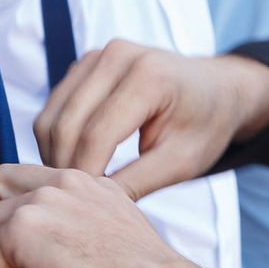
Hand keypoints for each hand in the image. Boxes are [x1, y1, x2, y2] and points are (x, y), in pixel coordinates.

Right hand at [35, 40, 268, 198]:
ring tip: (76, 187)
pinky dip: (57, 139)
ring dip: (55, 155)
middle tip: (75, 206)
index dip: (86, 176)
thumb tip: (90, 206)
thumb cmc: (205, 126)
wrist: (217, 89)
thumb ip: (137, 182)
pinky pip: (54, 107)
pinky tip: (76, 163)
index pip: (97, 135)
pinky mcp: (85, 63)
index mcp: (149, 77)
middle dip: (65, 169)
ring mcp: (97, 55)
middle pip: (66, 125)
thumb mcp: (182, 161)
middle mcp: (116, 55)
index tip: (86, 212)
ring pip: (51, 117)